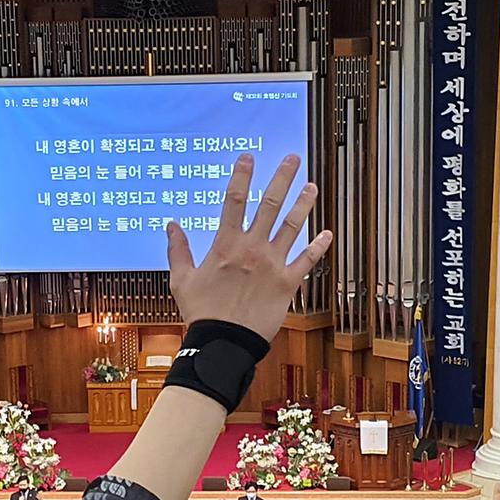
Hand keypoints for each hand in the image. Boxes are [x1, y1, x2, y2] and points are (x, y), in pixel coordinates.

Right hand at [165, 153, 333, 342]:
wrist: (223, 342)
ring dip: (304, 204)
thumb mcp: (182, 279)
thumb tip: (172, 226)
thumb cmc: (202, 313)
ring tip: (312, 187)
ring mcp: (272, 264)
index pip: (235, 200)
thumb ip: (178, 249)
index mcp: (226, 244)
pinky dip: (318, 247)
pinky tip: (327, 234)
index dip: (242, 175)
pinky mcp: (287, 284)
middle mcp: (252, 248)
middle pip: (270, 204)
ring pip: (293, 226)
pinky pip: (307, 261)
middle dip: (282, 178)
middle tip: (293, 159)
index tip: (249, 157)